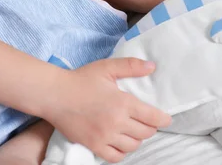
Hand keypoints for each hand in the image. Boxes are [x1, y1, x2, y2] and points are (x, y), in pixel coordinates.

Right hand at [45, 58, 171, 162]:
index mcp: (123, 103)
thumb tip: (152, 67)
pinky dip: (122, 152)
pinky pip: (115, 156)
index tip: (166, 119)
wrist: (54, 95)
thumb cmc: (81, 79)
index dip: (163, 119)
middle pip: (145, 133)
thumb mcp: (107, 67)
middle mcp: (116, 122)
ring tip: (133, 130)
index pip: (153, 118)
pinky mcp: (93, 145)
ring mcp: (104, 136)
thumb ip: (131, 66)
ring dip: (137, 139)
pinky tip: (120, 142)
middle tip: (147, 121)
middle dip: (150, 127)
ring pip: (132, 146)